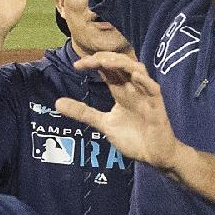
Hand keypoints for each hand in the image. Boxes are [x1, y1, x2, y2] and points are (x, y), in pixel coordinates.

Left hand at [55, 51, 182, 171]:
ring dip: (122, 63)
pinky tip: (135, 76)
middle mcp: (133, 89)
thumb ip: (84, 112)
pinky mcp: (157, 106)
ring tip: (106, 62)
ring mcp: (146, 96)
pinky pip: (153, 89)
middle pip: (121, 64)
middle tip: (87, 62)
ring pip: (137, 70)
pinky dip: (145, 81)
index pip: (107, 69)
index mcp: (121, 91)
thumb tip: (57, 103)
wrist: (153, 155)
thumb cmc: (133, 138)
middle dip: (104, 59)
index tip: (77, 66)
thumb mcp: (104, 124)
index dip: (93, 63)